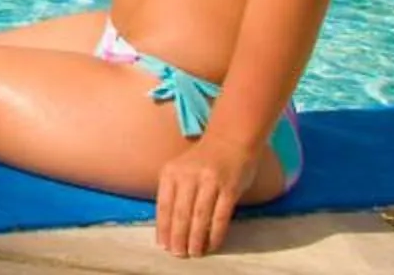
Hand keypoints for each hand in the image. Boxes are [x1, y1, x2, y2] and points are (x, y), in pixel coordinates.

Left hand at [155, 137, 258, 257]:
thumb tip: (168, 226)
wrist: (230, 140)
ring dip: (196, 238)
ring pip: (199, 216)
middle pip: (180, 213)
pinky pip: (221, 215)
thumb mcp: (180, 170)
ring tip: (194, 253)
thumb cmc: (202, 160)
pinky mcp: (229, 188)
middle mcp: (188, 176)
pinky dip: (215, 233)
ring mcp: (210, 182)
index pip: (164, 204)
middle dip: (178, 236)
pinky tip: (212, 245)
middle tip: (178, 254)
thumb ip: (174, 192)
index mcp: (171, 172)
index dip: (163, 227)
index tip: (162, 244)